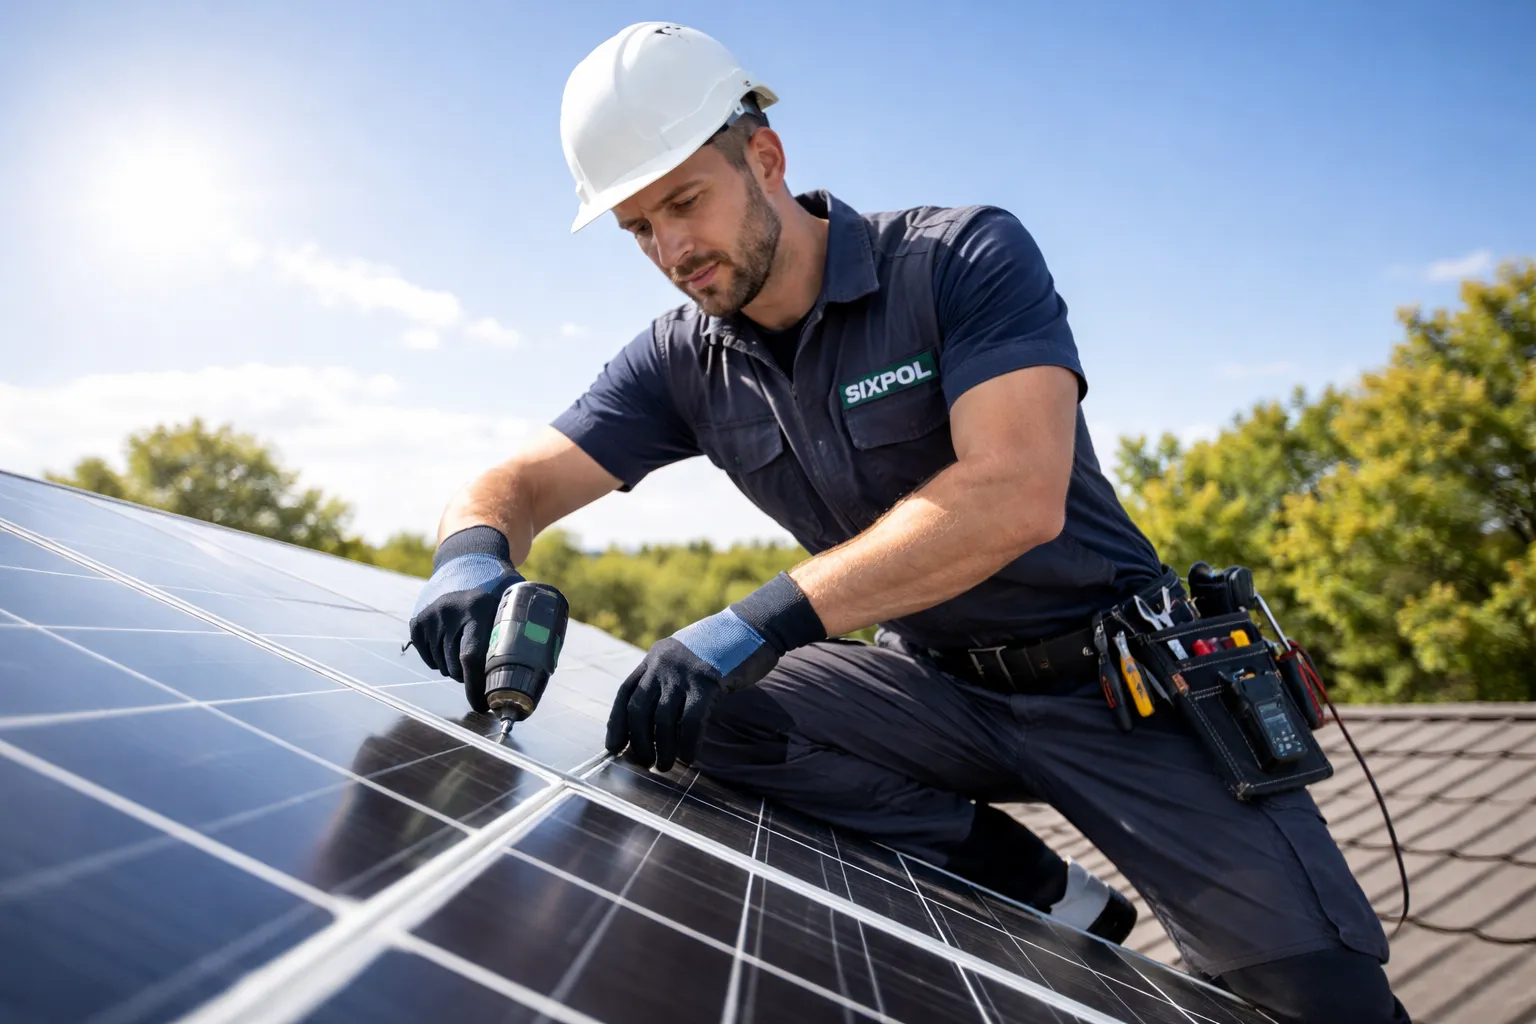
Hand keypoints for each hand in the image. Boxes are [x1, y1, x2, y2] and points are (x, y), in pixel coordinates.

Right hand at [408, 526, 523, 711]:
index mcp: (477, 609)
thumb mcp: (517, 599)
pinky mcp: (417, 620)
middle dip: (469, 678)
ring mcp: (431, 615)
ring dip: (455, 668)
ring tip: (469, 650)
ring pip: (441, 665)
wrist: (467, 557)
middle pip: (456, 667)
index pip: (471, 660)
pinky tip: (452, 642)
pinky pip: (428, 656)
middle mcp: (450, 612)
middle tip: (482, 672)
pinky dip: (439, 658)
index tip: (482, 706)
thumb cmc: (500, 586)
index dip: (476, 688)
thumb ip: (527, 628)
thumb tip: (541, 671)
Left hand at [606, 615, 776, 771]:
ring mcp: (684, 672)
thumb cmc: (723, 648)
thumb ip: (669, 678)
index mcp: (654, 657)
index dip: (617, 723)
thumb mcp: (686, 657)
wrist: (754, 626)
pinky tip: (689, 757)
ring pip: (662, 720)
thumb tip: (657, 720)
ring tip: (665, 765)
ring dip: (662, 748)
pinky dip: (688, 743)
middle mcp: (663, 663)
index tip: (614, 748)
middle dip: (638, 742)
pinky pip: (691, 721)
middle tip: (644, 763)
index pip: (625, 694)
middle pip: (638, 710)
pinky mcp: (707, 681)